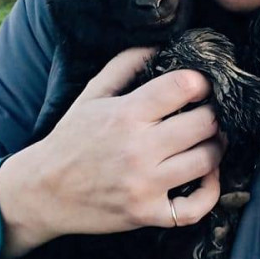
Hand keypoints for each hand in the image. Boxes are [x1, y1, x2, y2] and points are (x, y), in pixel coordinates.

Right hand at [0, 47, 223, 258]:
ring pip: (206, 161)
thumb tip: (158, 44)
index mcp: (127, 114)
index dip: (201, 81)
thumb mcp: (92, 93)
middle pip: (203, 123)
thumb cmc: (71, 138)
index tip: (201, 84)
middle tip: (209, 110)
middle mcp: (139, 149)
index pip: (182, 86)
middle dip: (213, 112)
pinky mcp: (147, 214)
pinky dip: (211, 192)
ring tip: (210, 137)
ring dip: (216, 146)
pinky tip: (208, 175)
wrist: (43, 190)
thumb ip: (125, 64)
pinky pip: (195, 208)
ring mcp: (145, 185)